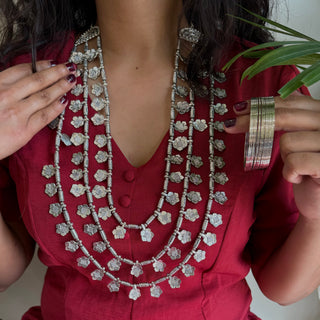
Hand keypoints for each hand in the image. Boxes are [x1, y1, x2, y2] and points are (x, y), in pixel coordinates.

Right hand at [0, 61, 76, 159]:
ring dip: (61, 86)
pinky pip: (45, 116)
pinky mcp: (24, 131)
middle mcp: (7, 96)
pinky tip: (66, 100)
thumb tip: (25, 78)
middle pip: (38, 80)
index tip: (53, 62)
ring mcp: (17, 113)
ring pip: (45, 96)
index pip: (23, 70)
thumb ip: (5, 86)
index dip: (41, 65)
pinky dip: (57, 107)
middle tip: (70, 67)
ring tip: (72, 81)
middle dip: (57, 72)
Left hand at [224, 94, 319, 219]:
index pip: (291, 102)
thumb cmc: (308, 170)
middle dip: (252, 122)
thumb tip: (250, 108)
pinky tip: (300, 178)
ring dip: (285, 158)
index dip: (263, 104)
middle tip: (230, 126)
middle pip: (284, 116)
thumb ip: (288, 120)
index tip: (239, 109)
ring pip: (287, 142)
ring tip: (297, 167)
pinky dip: (290, 173)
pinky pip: (294, 162)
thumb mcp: (299, 140)